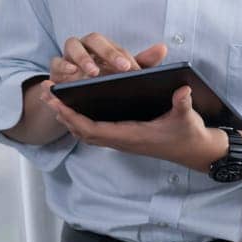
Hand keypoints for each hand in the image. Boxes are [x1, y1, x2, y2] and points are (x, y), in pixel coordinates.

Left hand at [44, 81, 226, 168]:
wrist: (196, 152)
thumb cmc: (189, 135)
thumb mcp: (188, 118)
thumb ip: (183, 104)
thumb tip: (182, 89)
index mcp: (132, 136)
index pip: (92, 129)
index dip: (72, 117)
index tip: (56, 102)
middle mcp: (122, 141)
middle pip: (81, 131)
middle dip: (62, 114)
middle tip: (45, 94)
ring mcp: (122, 141)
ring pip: (86, 133)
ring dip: (67, 118)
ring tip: (53, 99)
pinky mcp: (125, 138)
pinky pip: (94, 132)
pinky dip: (79, 121)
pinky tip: (75, 109)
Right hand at [49, 34, 167, 83]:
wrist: (79, 95)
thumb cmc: (105, 80)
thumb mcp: (124, 74)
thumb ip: (143, 62)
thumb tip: (163, 47)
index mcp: (104, 46)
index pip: (115, 45)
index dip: (123, 56)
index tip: (133, 69)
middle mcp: (86, 46)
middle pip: (94, 39)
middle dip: (107, 52)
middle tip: (121, 68)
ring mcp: (69, 55)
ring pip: (73, 46)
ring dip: (83, 58)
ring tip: (94, 72)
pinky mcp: (56, 68)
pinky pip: (55, 62)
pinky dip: (62, 66)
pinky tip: (71, 73)